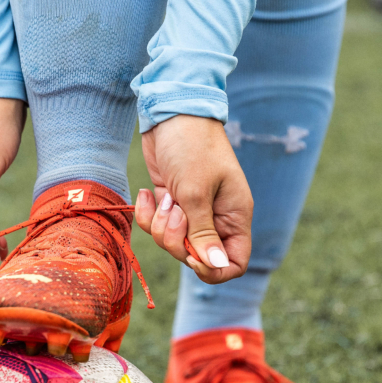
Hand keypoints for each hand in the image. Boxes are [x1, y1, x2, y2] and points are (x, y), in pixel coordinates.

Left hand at [135, 115, 252, 283]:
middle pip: (196, 257)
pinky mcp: (170, 203)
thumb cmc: (191, 147)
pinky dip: (147, 214)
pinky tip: (147, 193)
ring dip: (160, 226)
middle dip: (177, 241)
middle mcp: (216, 218)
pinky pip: (155, 226)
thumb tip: (214, 265)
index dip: (213, 269)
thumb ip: (201, 233)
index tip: (192, 255)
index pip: (234, 262)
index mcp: (234, 217)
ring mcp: (191, 211)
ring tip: (163, 197)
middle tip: (173, 212)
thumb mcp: (195, 192)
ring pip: (172, 243)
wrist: (171, 114)